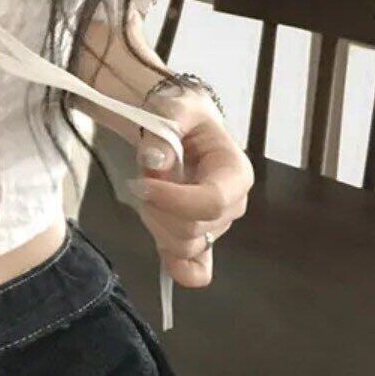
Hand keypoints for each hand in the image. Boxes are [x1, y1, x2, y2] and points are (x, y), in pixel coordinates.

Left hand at [126, 86, 253, 291]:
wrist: (176, 124)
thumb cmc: (181, 114)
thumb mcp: (174, 105)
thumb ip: (165, 127)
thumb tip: (158, 159)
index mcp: (235, 173)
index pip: (211, 202)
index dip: (172, 199)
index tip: (141, 183)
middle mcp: (232, 205)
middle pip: (193, 230)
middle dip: (156, 208)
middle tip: (139, 179)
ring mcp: (216, 226)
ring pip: (184, 247)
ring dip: (155, 223)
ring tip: (147, 192)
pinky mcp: (198, 239)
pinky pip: (196, 270)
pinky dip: (179, 269)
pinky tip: (166, 259)